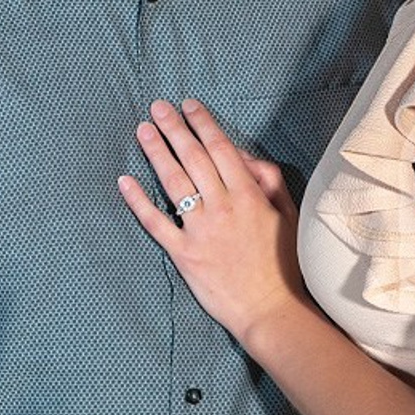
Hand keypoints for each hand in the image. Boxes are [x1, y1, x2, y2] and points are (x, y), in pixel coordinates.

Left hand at [118, 98, 305, 341]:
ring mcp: (200, 230)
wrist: (270, 308)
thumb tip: (245, 157)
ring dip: (157, 152)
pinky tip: (126, 181)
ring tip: (143, 130)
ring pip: (174, 183)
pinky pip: (157, 223)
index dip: (203, 124)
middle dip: (174, 128)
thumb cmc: (283, 263)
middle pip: (193, 158)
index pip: (221, 148)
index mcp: (249, 194)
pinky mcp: (183, 254)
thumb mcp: (288, 214)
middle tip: (157, 107)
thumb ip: (269, 181)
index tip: (189, 105)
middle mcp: (222, 206)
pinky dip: (139, 201)